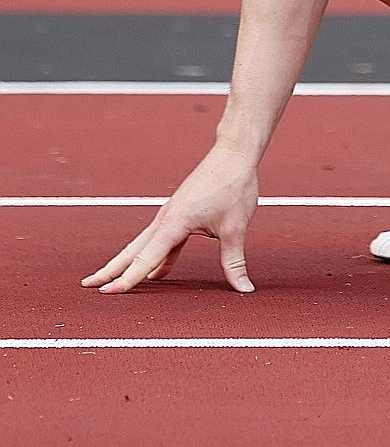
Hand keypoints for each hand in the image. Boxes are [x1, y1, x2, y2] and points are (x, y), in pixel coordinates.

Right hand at [81, 144, 259, 293]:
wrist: (234, 153)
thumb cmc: (234, 187)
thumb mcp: (235, 228)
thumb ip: (234, 261)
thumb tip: (245, 290)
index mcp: (174, 221)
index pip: (147, 257)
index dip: (129, 278)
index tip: (108, 293)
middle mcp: (166, 218)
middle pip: (133, 250)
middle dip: (111, 269)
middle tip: (88, 285)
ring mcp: (171, 215)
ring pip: (144, 244)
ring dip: (128, 263)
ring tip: (110, 282)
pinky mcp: (180, 213)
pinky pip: (162, 241)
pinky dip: (155, 257)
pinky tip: (156, 274)